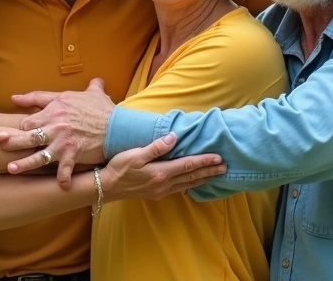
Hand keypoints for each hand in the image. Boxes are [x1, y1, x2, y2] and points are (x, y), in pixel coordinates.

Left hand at [1, 78, 114, 188]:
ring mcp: (64, 142)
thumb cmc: (102, 109)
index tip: (16, 130)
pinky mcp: (74, 155)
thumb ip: (60, 92)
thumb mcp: (83, 94)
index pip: (30, 118)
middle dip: (12, 140)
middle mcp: (56, 125)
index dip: (22, 126)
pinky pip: (63, 170)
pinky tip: (58, 187)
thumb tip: (53, 87)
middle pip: (28, 134)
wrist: (120, 125)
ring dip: (24, 163)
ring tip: (11, 169)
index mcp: (56, 109)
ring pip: (38, 155)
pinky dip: (61, 179)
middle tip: (0, 143)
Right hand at [102, 133, 225, 201]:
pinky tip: (195, 183)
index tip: (218, 158)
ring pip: (188, 184)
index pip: (188, 165)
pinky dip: (191, 185)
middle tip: (225, 168)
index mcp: (161, 172)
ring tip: (215, 175)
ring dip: (203, 178)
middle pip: (192, 176)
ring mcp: (162, 191)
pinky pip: (180, 189)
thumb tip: (174, 137)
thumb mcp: (135, 154)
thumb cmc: (120, 168)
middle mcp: (164, 184)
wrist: (107, 187)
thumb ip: (156, 147)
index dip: (204, 161)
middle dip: (209, 171)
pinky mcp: (158, 193)